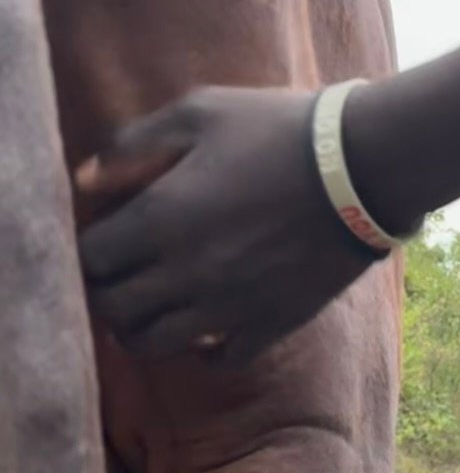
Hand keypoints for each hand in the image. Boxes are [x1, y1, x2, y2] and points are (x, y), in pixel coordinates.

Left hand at [77, 86, 390, 364]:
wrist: (360, 170)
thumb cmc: (276, 130)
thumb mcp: (198, 112)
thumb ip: (133, 144)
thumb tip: (85, 179)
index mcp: (161, 217)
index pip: (91, 258)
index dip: (88, 251)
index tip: (104, 240)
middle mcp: (186, 271)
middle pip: (114, 309)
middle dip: (106, 294)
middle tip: (119, 279)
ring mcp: (228, 305)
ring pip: (154, 344)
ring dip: (142, 329)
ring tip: (151, 310)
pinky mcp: (269, 323)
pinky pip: (220, 360)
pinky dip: (203, 351)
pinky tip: (205, 328)